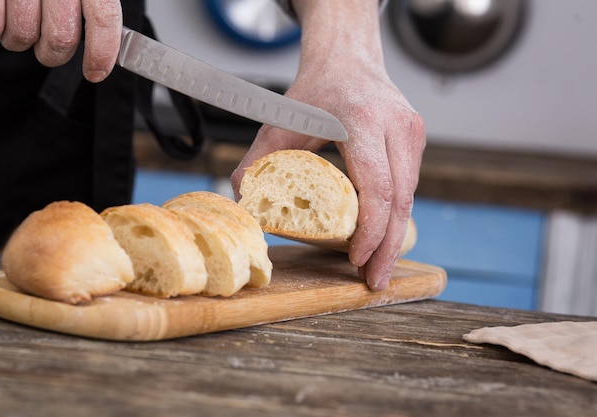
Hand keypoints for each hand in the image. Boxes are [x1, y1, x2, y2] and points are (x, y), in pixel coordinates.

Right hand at [0, 0, 121, 81]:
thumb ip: (94, 7)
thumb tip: (107, 48)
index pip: (103, 17)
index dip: (102, 53)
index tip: (95, 73)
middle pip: (61, 37)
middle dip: (53, 54)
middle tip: (48, 50)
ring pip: (24, 35)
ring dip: (19, 41)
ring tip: (19, 24)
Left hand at [231, 1, 424, 290]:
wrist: (348, 58)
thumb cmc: (315, 90)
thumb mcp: (280, 122)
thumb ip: (255, 162)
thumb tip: (239, 203)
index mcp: (363, 120)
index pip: (376, 186)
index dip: (370, 230)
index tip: (357, 260)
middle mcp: (397, 126)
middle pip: (400, 200)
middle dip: (387, 247)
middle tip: (373, 282)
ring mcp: (412, 133)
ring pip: (408, 196)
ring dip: (394, 237)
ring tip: (377, 269)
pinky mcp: (416, 140)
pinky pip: (408, 185)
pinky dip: (395, 216)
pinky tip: (382, 239)